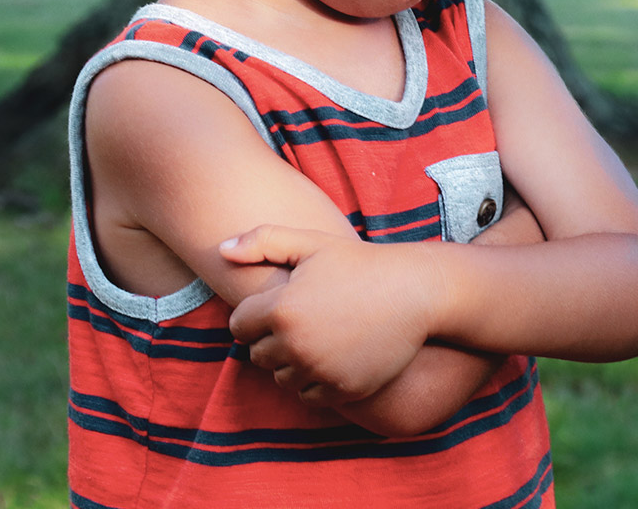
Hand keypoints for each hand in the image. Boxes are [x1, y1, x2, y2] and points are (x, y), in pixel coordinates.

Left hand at [221, 226, 438, 405]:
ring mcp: (320, 369)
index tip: (279, 307)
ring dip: (291, 364)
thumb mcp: (313, 243)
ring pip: (282, 379)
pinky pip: (309, 396)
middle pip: (258, 355)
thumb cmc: (361, 264)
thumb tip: (221, 249)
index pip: (239, 326)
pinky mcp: (343, 389)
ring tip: (317, 339)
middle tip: (303, 322)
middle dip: (272, 340)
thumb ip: (263, 241)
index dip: (255, 316)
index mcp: (282, 308)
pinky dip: (315, 382)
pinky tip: (332, 358)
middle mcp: (296, 344)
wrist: (416, 292)